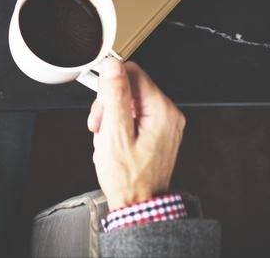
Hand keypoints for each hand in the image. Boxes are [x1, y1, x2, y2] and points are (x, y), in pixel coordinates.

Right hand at [87, 58, 185, 209]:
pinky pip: (134, 114)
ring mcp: (164, 124)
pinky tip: (113, 139)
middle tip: (100, 124)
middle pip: (130, 86)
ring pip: (129, 100)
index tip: (100, 104)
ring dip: (111, 115)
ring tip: (105, 136)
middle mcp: (168, 114)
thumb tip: (113, 66)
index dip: (109, 84)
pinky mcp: (157, 131)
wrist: (138, 204)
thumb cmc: (128, 177)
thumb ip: (114, 95)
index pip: (132, 72)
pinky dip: (118, 123)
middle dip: (108, 103)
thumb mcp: (114, 133)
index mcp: (162, 111)